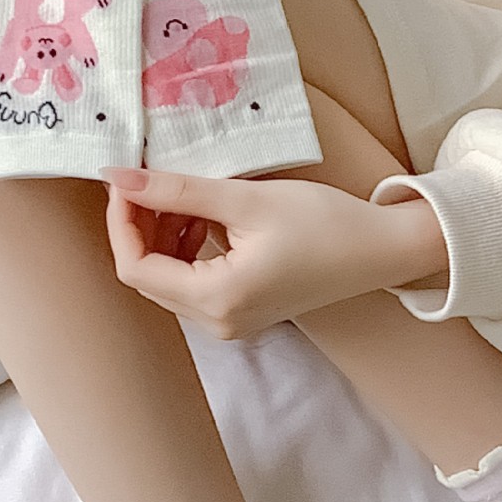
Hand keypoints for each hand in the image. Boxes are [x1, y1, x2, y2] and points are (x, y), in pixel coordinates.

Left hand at [102, 167, 448, 340]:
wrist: (382, 250)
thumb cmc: (326, 224)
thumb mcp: (247, 199)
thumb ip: (178, 190)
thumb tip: (118, 178)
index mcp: (218, 299)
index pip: (136, 267)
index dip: (121, 222)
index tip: (125, 180)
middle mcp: (218, 322)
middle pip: (149, 276)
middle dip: (140, 225)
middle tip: (148, 179)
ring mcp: (230, 322)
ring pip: (168, 279)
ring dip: (163, 234)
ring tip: (181, 194)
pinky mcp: (242, 312)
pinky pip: (193, 282)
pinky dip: (186, 248)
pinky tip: (201, 217)